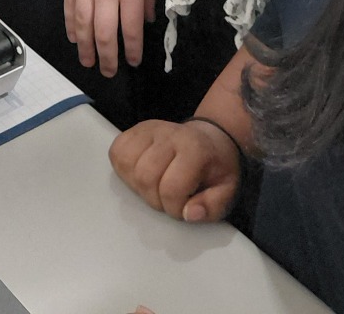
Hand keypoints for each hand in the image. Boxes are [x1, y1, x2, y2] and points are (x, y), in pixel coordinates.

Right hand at [63, 0, 159, 76]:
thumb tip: (146, 20)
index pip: (131, 29)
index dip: (132, 49)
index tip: (133, 62)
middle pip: (104, 33)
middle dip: (107, 56)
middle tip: (108, 72)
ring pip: (83, 24)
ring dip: (85, 47)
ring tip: (87, 62)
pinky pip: (70, 7)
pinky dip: (71, 25)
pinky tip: (74, 37)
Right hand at [110, 118, 239, 222]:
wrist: (209, 140)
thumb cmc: (215, 168)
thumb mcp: (227, 190)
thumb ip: (212, 206)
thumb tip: (189, 214)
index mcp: (195, 149)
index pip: (171, 188)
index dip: (175, 208)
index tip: (184, 208)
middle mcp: (169, 134)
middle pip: (145, 177)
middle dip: (155, 200)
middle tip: (168, 198)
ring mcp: (149, 129)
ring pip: (127, 165)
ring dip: (138, 186)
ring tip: (155, 186)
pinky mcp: (134, 130)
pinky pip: (116, 152)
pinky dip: (124, 169)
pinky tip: (140, 174)